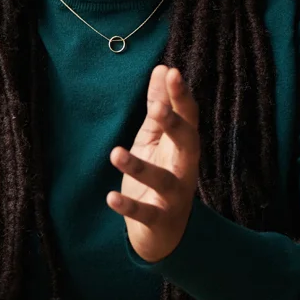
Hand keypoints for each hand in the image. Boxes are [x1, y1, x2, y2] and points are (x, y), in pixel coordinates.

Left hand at [107, 65, 199, 262]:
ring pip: (162, 179)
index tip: (172, 73)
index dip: (181, 96)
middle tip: (157, 108)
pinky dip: (128, 206)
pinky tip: (110, 197)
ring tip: (115, 152)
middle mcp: (185, 168)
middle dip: (174, 125)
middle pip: (187, 143)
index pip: (188, 117)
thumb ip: (160, 106)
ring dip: (139, 166)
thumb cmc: (161, 174)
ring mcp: (174, 196)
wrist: (165, 231)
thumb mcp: (156, 139)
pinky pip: (144, 212)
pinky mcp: (159, 218)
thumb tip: (162, 67)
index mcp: (184, 145)